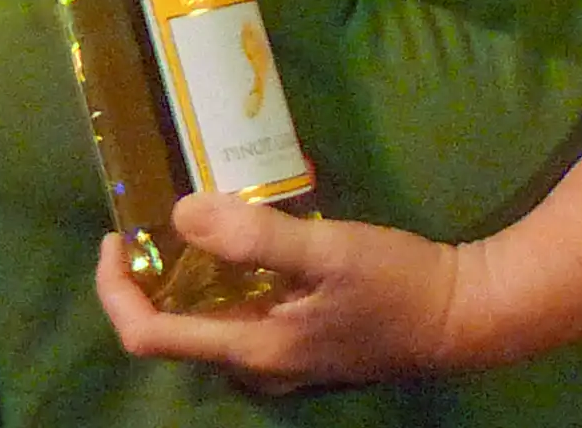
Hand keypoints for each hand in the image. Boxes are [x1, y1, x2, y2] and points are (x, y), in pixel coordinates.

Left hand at [95, 193, 482, 393]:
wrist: (466, 315)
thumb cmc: (398, 283)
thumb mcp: (327, 250)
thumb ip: (254, 237)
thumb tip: (181, 214)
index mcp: (254, 350)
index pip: (147, 336)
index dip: (115, 289)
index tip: (115, 236)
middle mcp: (258, 367)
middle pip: (168, 332)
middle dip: (144, 280)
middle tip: (148, 221)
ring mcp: (280, 362)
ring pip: (202, 326)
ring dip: (179, 281)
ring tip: (184, 224)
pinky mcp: (300, 345)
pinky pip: (236, 319)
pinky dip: (216, 284)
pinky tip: (234, 243)